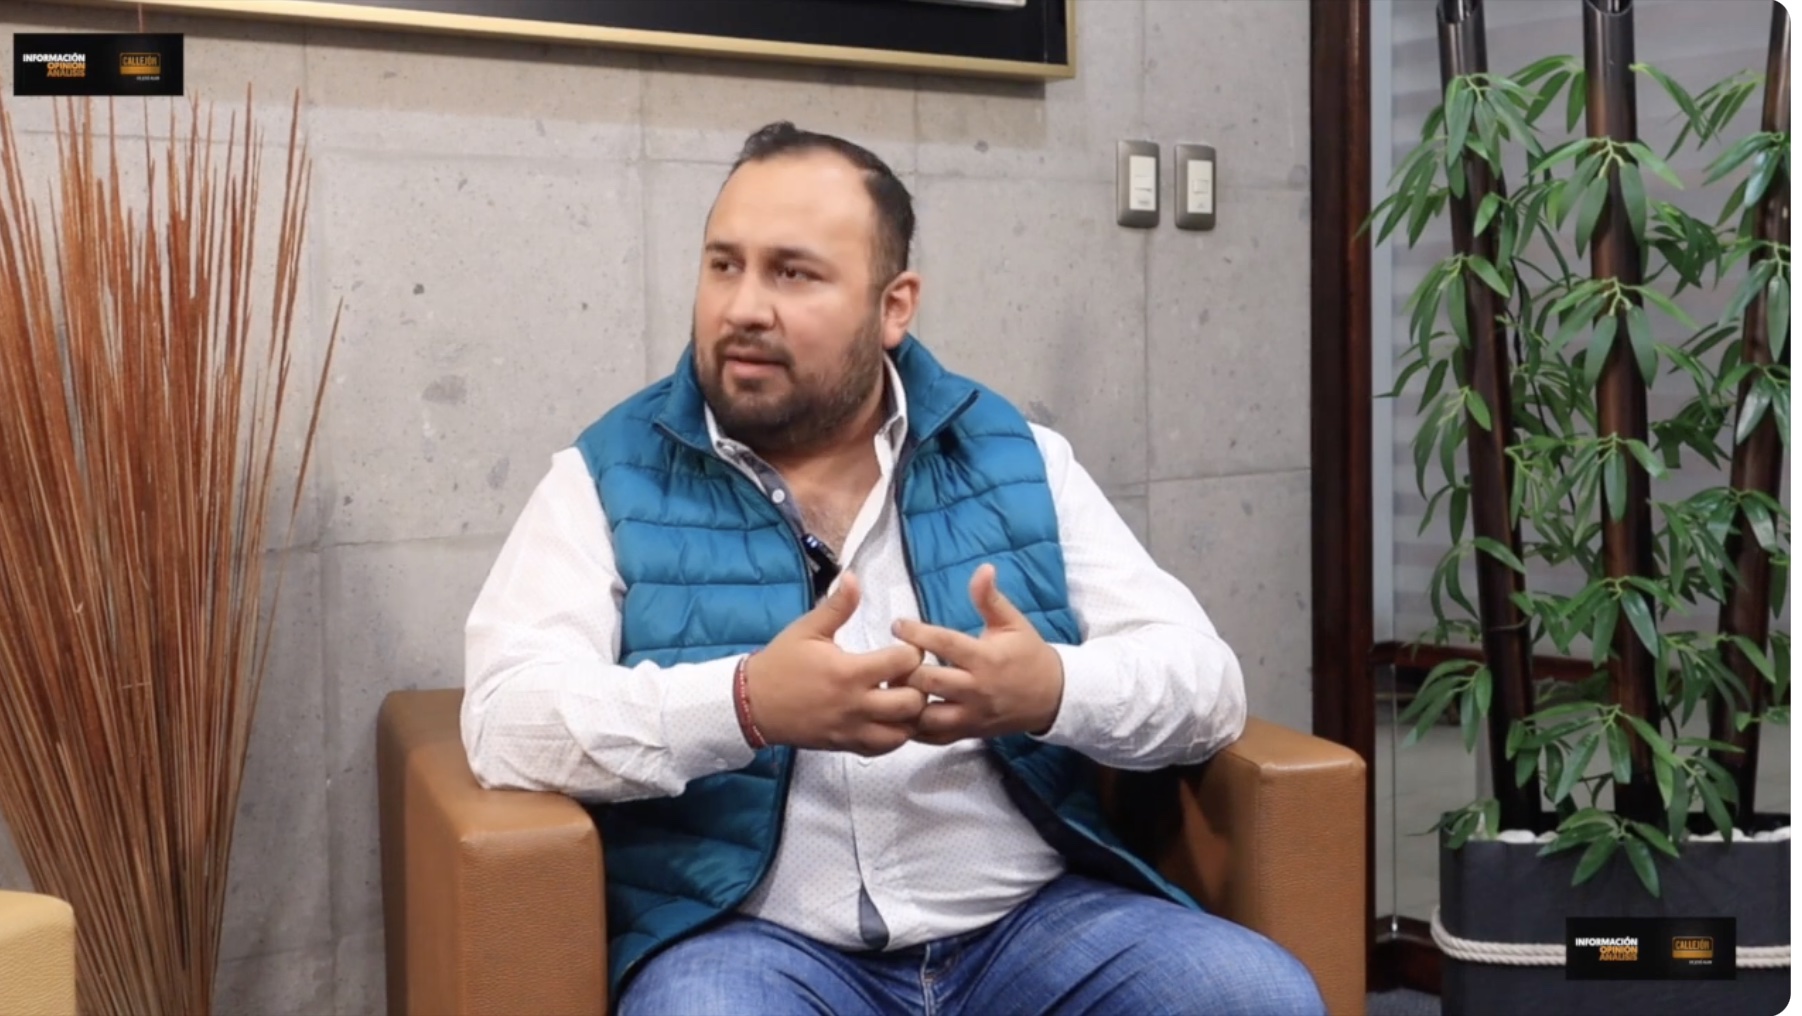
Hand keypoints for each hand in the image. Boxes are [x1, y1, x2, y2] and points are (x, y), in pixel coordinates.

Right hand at [742, 571, 928, 755]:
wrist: (753, 704)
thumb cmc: (781, 663)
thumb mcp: (807, 629)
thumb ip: (837, 606)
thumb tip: (854, 576)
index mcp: (849, 672)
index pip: (904, 662)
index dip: (913, 651)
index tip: (906, 646)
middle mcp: (855, 705)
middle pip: (913, 703)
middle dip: (919, 686)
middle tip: (908, 675)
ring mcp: (852, 729)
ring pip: (904, 731)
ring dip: (911, 714)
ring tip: (900, 696)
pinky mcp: (847, 745)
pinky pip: (885, 747)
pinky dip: (896, 733)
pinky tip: (889, 716)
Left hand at [890, 563, 1065, 745]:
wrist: (1052, 697)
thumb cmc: (1028, 654)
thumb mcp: (1013, 623)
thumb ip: (990, 598)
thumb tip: (983, 568)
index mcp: (986, 659)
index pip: (944, 644)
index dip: (916, 633)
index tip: (898, 625)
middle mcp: (977, 689)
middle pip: (929, 681)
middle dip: (904, 669)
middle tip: (890, 658)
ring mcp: (972, 715)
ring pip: (927, 716)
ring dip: (905, 702)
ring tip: (892, 686)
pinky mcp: (968, 733)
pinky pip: (933, 738)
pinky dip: (913, 728)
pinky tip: (901, 712)